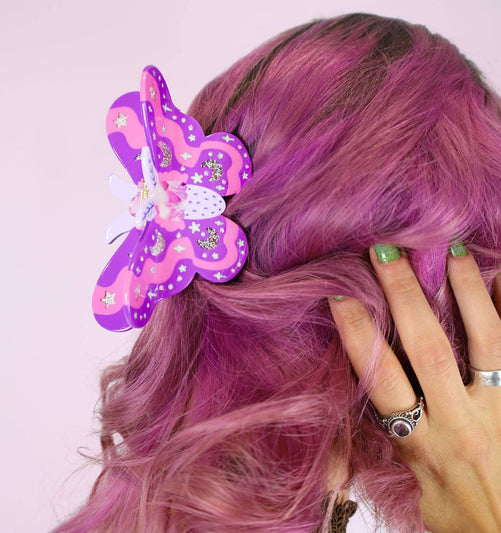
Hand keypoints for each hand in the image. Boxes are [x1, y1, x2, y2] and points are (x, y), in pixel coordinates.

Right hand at [328, 244, 500, 532]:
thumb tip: (382, 408)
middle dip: (405, 297)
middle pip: (428, 349)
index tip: (340, 297)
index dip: (359, 336)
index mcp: (424, 446)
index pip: (382, 381)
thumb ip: (403, 446)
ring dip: (466, 293)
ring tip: (451, 252)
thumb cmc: (468, 521)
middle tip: (386, 253)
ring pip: (486, 341)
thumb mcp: (420, 493)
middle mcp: (463, 423)